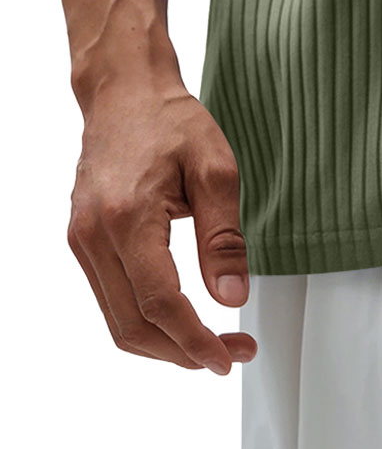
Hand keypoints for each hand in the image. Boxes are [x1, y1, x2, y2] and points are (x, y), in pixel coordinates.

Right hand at [67, 76, 257, 372]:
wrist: (125, 93)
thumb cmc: (171, 122)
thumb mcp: (216, 169)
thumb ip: (224, 237)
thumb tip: (232, 297)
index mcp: (127, 218)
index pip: (159, 303)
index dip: (195, 340)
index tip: (229, 356)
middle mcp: (95, 236)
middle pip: (133, 326)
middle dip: (183, 352)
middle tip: (232, 352)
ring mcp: (82, 241)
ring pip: (117, 322)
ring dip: (164, 344)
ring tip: (211, 343)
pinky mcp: (82, 241)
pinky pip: (110, 300)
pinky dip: (144, 321)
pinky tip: (179, 318)